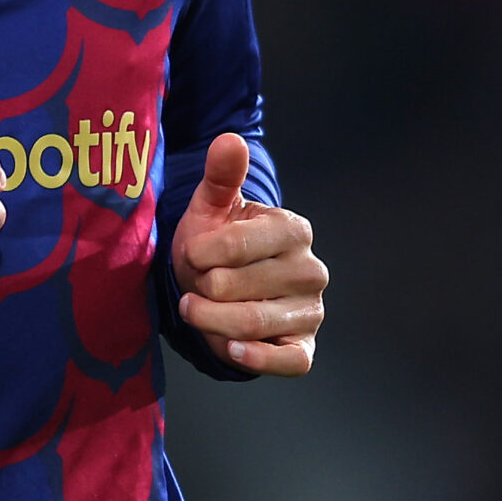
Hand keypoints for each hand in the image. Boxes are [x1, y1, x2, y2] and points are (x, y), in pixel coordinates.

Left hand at [171, 132, 326, 375]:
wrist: (221, 287)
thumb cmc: (215, 244)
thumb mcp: (212, 207)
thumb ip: (221, 175)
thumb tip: (230, 139)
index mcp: (293, 230)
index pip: (236, 244)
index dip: (201, 253)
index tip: (191, 253)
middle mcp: (310, 270)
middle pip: (236, 287)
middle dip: (202, 289)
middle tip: (194, 285)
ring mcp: (310, 310)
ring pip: (253, 324)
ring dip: (210, 321)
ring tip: (194, 309)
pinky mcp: (303, 346)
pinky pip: (287, 362)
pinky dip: (256, 358)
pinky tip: (229, 348)